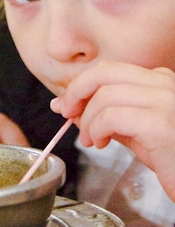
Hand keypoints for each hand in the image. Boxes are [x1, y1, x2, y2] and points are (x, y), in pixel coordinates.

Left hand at [51, 60, 174, 199]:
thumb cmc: (170, 156)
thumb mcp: (130, 129)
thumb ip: (101, 114)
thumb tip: (62, 104)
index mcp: (159, 78)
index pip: (108, 70)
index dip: (80, 85)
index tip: (66, 104)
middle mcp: (164, 82)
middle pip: (104, 72)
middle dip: (76, 92)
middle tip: (67, 113)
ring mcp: (165, 101)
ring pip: (105, 96)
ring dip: (87, 120)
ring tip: (90, 139)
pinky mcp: (160, 124)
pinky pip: (112, 117)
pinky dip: (97, 129)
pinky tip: (100, 143)